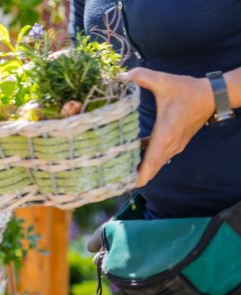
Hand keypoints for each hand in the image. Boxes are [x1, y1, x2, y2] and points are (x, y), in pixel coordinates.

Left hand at [120, 68, 214, 187]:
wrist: (213, 95)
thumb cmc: (188, 90)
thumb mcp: (163, 80)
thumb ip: (141, 76)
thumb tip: (120, 75)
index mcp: (165, 134)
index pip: (151, 162)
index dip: (140, 176)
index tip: (127, 185)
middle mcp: (170, 144)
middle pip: (152, 168)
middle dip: (135, 176)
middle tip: (116, 179)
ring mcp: (175, 145)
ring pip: (156, 163)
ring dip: (141, 167)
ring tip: (120, 168)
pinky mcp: (177, 142)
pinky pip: (160, 156)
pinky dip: (148, 158)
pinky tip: (134, 151)